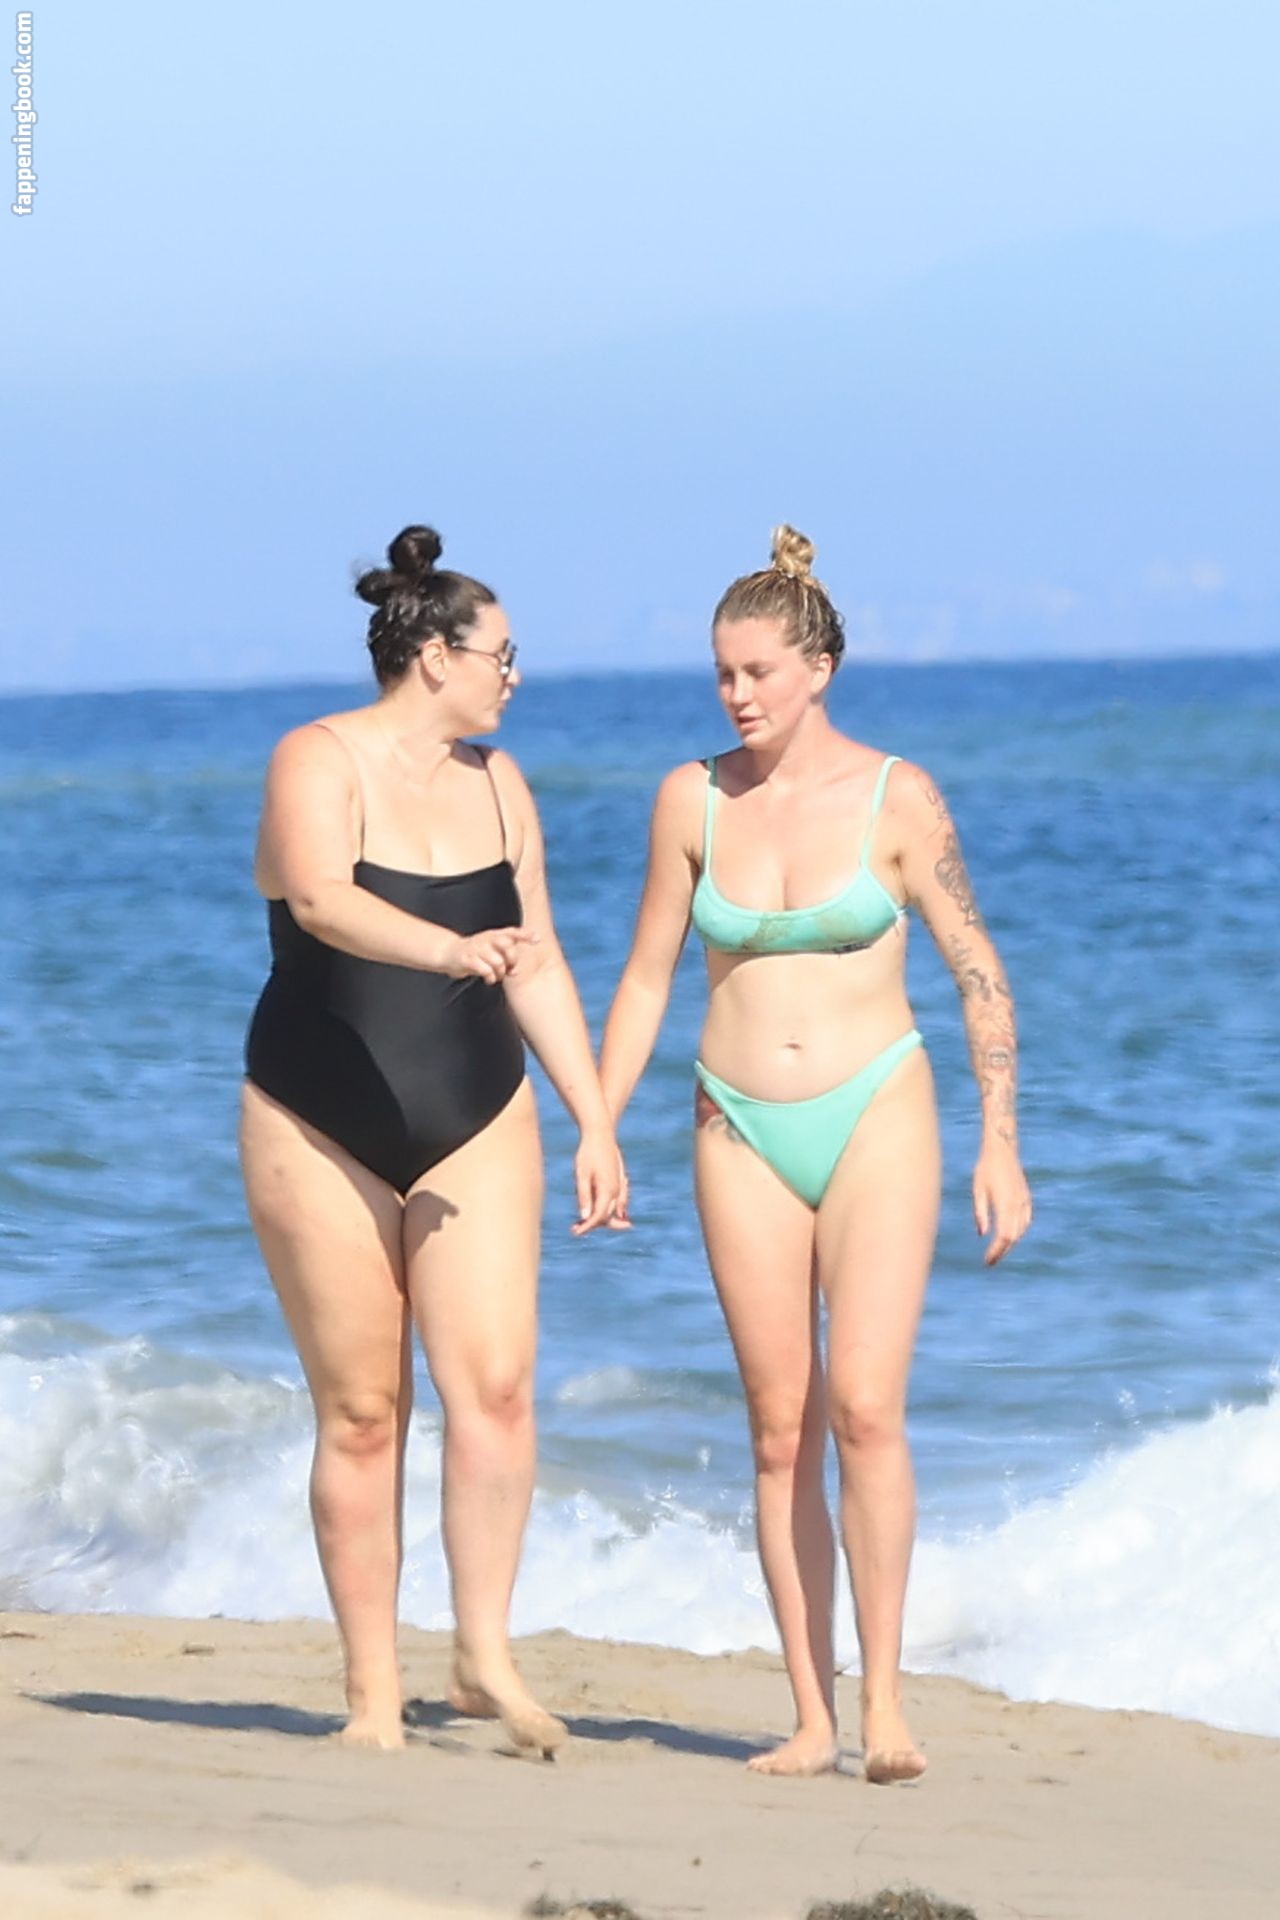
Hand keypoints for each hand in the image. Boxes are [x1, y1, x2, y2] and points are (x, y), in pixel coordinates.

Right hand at [444, 927, 537, 983]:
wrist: (449, 953)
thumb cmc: (476, 954)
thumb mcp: (492, 950)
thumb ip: (505, 958)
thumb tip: (516, 972)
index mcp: (494, 935)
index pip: (512, 932)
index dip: (525, 935)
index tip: (538, 939)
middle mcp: (486, 938)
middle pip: (507, 945)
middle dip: (512, 960)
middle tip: (510, 970)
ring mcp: (476, 947)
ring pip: (497, 961)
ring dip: (500, 972)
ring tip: (497, 976)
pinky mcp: (467, 958)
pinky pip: (485, 970)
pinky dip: (490, 977)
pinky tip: (489, 979)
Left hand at [571, 1126, 629, 1235]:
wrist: (601, 1133)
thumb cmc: (588, 1153)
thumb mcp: (581, 1175)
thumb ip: (583, 1196)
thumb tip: (584, 1217)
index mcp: (608, 1190)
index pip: (599, 1216)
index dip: (587, 1227)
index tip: (575, 1232)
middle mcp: (617, 1190)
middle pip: (607, 1215)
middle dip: (592, 1224)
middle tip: (575, 1229)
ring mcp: (620, 1185)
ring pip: (613, 1209)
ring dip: (601, 1218)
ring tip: (582, 1223)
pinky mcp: (620, 1180)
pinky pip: (618, 1200)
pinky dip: (611, 1209)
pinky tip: (602, 1212)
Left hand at [973, 1141, 1031, 1265]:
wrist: (1002, 1150)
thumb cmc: (985, 1168)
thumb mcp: (978, 1190)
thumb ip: (980, 1213)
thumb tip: (982, 1234)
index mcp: (1005, 1204)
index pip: (1003, 1236)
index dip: (996, 1251)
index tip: (987, 1261)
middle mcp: (1018, 1204)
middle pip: (1013, 1237)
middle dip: (1002, 1251)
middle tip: (990, 1260)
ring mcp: (1024, 1201)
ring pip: (1021, 1230)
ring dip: (1011, 1243)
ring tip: (998, 1250)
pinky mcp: (1026, 1197)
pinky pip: (1026, 1220)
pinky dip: (1020, 1231)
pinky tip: (1012, 1236)